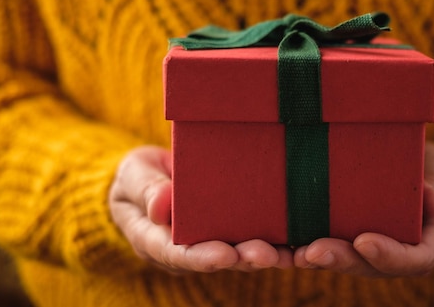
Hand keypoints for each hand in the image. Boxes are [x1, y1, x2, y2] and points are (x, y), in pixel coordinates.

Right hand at [108, 146, 293, 273]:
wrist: (149, 178)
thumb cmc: (138, 176)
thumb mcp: (133, 176)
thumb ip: (145, 189)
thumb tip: (160, 205)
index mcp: (157, 239)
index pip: (178, 253)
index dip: (201, 257)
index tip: (223, 256)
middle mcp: (187, 248)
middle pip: (217, 258)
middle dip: (243, 258)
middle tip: (266, 255)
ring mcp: (211, 240)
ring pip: (240, 253)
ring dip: (266, 254)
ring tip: (290, 254)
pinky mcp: (231, 229)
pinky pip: (253, 236)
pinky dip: (277, 241)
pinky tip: (300, 241)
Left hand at [293, 142, 433, 276]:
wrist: (430, 174)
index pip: (417, 258)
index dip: (390, 255)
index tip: (363, 242)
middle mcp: (408, 253)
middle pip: (376, 267)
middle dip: (344, 260)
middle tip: (314, 252)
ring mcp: (383, 250)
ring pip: (355, 263)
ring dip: (325, 260)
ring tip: (297, 253)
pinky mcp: (361, 242)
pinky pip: (341, 249)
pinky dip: (316, 248)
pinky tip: (291, 246)